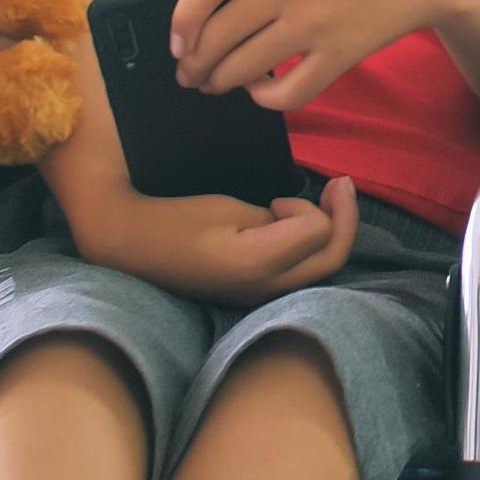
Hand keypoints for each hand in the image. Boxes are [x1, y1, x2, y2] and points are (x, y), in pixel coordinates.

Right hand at [110, 176, 362, 303]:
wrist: (134, 246)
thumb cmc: (178, 219)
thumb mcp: (230, 209)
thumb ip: (273, 220)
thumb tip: (298, 225)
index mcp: (258, 263)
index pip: (318, 231)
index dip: (308, 206)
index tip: (277, 198)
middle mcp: (266, 288)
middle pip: (332, 259)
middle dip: (345, 217)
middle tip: (341, 183)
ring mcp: (261, 296)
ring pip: (321, 269)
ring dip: (332, 232)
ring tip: (328, 198)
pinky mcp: (254, 293)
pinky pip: (300, 272)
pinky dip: (312, 247)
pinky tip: (299, 225)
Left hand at [170, 0, 479, 109]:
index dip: (181, 19)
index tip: (177, 41)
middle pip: (218, 35)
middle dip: (196, 64)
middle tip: (191, 74)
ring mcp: (314, 22)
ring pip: (245, 68)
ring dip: (221, 83)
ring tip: (217, 84)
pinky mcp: (341, 53)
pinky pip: (288, 92)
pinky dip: (265, 99)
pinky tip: (261, 92)